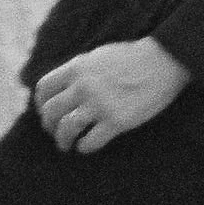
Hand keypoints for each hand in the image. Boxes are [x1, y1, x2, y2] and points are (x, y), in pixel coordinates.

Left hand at [35, 40, 191, 154]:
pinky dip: (84, 147)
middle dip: (48, 126)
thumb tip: (63, 86)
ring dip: (62, 140)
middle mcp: (83, 86)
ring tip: (66, 145)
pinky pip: (90, 141)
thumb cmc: (132, 58)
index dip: (40, 104)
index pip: (44, 89)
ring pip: (66, 129)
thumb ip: (78, 71)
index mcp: (76, 68)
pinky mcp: (116, 121)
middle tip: (53, 132)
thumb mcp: (98, 56)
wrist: (163, 61)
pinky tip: (85, 147)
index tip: (45, 112)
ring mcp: (99, 105)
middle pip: (51, 112)